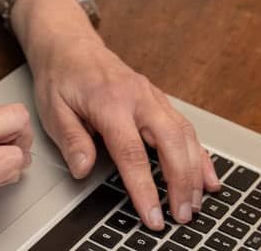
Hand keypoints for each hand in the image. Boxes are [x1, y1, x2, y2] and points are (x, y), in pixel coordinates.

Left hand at [24, 13, 218, 231]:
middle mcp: (138, 97)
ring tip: (196, 202)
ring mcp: (152, 96)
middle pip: (171, 142)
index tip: (152, 214)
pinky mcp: (159, 99)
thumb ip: (71, 140)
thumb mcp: (53, 109)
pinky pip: (185, 127)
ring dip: (194, 171)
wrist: (71, 45)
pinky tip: (207, 176)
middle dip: (181, 182)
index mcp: (110, 101)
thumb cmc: (62, 77)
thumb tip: (83, 169)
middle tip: (183, 214)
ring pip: (185, 134)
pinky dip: (199, 154)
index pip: (132, 152)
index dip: (144, 188)